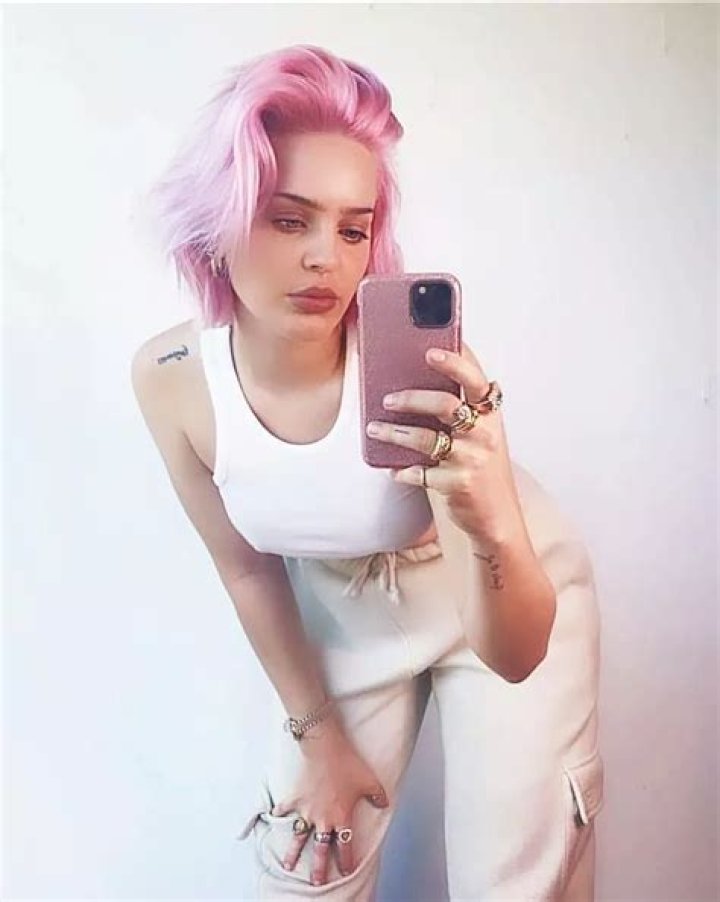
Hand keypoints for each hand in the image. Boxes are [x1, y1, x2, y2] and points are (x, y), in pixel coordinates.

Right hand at [270, 727, 388, 885]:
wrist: (325, 748)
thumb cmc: (347, 763)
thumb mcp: (369, 780)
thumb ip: (378, 795)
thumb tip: (384, 803)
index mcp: (342, 818)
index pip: (346, 846)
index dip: (347, 860)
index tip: (346, 871)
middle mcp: (323, 819)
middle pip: (321, 850)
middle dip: (319, 868)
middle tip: (317, 882)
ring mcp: (307, 810)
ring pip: (299, 838)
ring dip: (294, 853)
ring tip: (289, 866)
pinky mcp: (295, 798)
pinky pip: (285, 810)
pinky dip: (279, 814)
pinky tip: (275, 818)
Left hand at [366, 343, 526, 546]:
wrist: (496, 513)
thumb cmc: (479, 463)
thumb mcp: (477, 431)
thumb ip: (458, 405)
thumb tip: (413, 374)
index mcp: (489, 412)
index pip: (473, 377)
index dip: (453, 361)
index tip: (428, 351)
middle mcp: (485, 432)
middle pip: (445, 404)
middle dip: (411, 398)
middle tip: (387, 400)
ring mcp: (473, 458)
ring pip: (426, 439)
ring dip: (394, 433)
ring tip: (374, 430)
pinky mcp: (459, 483)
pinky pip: (422, 473)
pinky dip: (404, 471)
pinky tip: (394, 470)